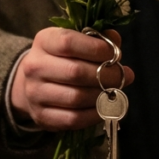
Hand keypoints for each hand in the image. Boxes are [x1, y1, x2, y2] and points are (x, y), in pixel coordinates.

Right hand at [9, 27, 133, 130]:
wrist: (35, 83)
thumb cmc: (63, 58)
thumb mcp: (76, 41)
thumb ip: (97, 39)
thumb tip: (115, 40)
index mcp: (43, 41)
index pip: (69, 42)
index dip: (97, 48)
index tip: (115, 54)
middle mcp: (34, 66)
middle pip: (75, 72)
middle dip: (106, 75)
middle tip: (124, 76)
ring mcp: (34, 93)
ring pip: (76, 97)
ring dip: (102, 96)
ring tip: (116, 92)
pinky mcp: (41, 116)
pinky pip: (73, 119)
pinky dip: (94, 114)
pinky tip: (105, 107)